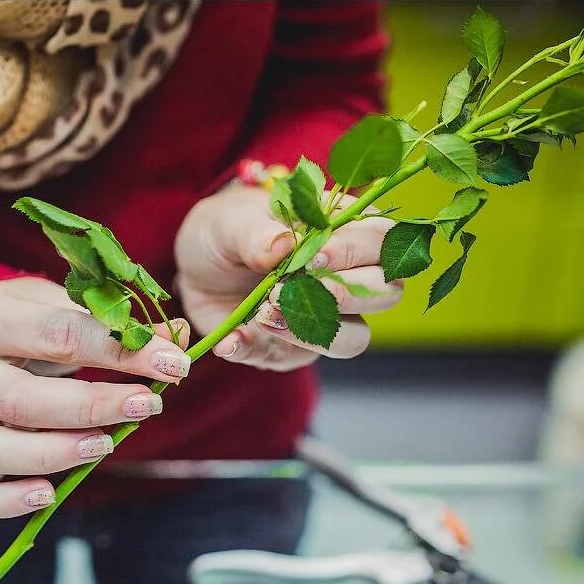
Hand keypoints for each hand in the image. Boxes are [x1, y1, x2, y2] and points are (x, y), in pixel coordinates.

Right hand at [0, 277, 189, 518]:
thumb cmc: (34, 318)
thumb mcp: (70, 304)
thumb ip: (120, 325)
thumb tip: (178, 340)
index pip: (55, 334)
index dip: (118, 351)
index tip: (172, 363)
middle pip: (17, 400)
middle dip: (90, 407)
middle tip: (146, 405)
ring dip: (53, 454)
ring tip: (105, 445)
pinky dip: (6, 501)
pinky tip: (48, 494)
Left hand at [174, 183, 401, 371]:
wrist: (196, 272)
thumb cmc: (227, 232)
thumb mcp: (232, 223)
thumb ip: (257, 234)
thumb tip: (281, 247)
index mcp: (345, 231)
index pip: (382, 240)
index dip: (356, 250)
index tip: (314, 256)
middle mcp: (348, 277)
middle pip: (387, 292)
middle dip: (346, 294)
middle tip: (290, 287)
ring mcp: (327, 319)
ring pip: (355, 339)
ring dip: (311, 330)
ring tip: (263, 313)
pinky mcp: (295, 350)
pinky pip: (291, 360)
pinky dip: (258, 350)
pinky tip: (231, 339)